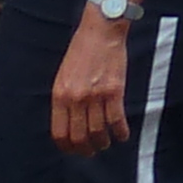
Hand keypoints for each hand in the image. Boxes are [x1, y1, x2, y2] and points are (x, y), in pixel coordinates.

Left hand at [53, 8, 132, 152]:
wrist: (101, 30)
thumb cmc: (82, 51)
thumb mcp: (63, 76)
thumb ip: (64, 100)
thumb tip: (68, 124)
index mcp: (60, 95)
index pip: (60, 133)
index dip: (68, 147)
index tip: (75, 150)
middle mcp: (76, 98)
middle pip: (79, 137)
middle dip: (86, 149)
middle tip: (92, 151)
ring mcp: (95, 95)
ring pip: (99, 132)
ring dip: (103, 142)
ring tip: (107, 143)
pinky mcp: (114, 90)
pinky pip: (117, 120)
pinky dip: (120, 132)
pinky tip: (122, 135)